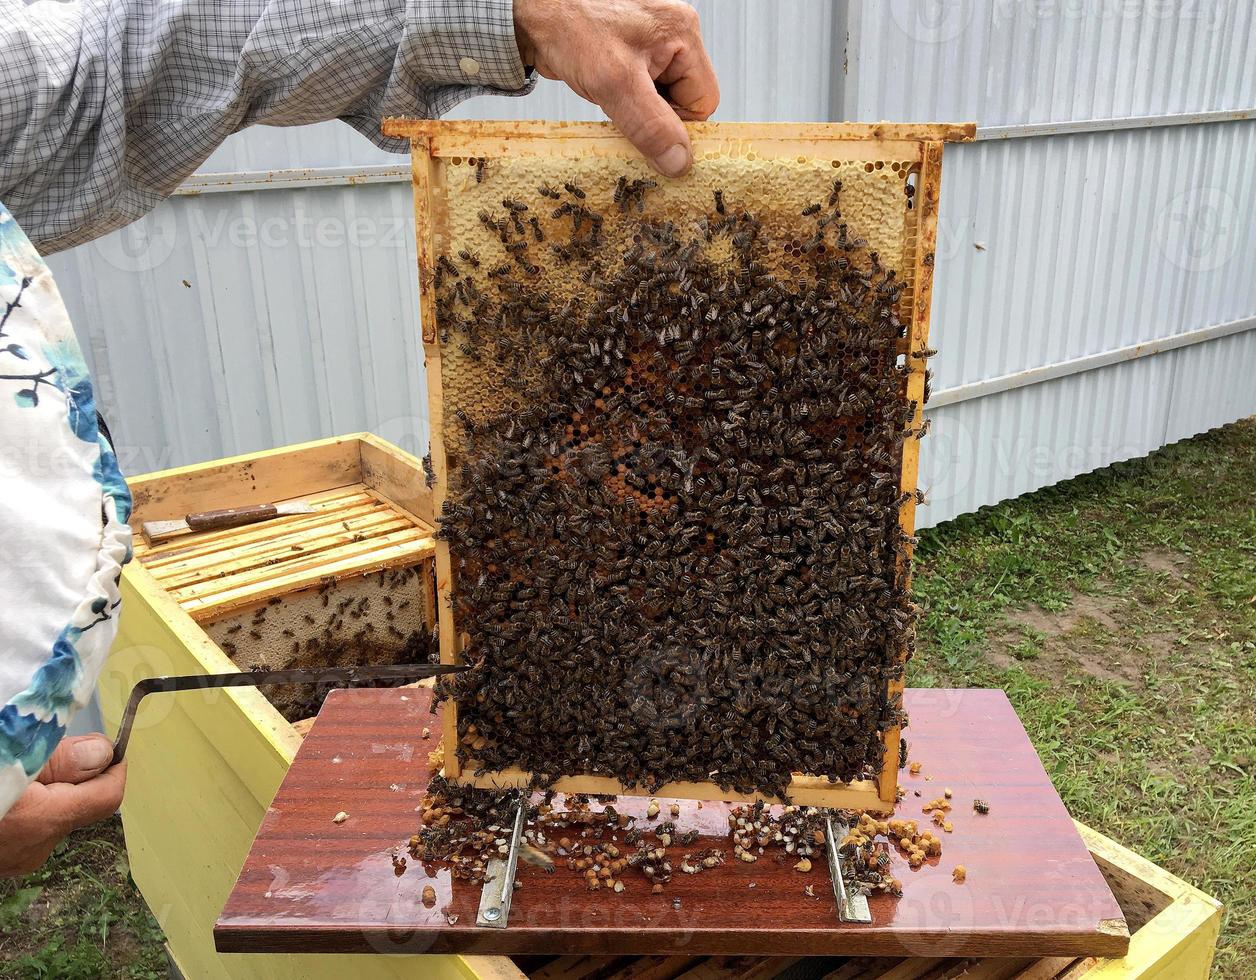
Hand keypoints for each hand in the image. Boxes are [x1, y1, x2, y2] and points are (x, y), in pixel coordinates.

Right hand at [0, 734, 125, 876]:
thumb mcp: (11, 762)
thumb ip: (59, 759)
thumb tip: (102, 753)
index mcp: (44, 821)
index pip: (109, 795)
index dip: (113, 765)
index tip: (105, 745)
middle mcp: (36, 847)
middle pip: (82, 802)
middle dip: (74, 773)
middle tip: (47, 751)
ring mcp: (18, 857)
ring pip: (55, 812)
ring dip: (48, 787)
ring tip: (20, 769)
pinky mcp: (5, 857)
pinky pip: (31, 824)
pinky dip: (29, 803)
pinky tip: (9, 787)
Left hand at [513, 0, 718, 176]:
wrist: (529, 12)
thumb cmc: (570, 27)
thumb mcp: (615, 83)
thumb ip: (652, 126)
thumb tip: (679, 161)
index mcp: (682, 33)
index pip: (703, 101)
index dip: (678, 125)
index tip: (649, 131)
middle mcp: (672, 35)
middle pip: (682, 101)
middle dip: (654, 116)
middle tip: (623, 108)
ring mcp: (650, 45)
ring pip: (659, 101)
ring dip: (636, 111)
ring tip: (608, 94)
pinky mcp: (629, 56)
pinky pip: (640, 93)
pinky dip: (623, 103)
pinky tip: (602, 91)